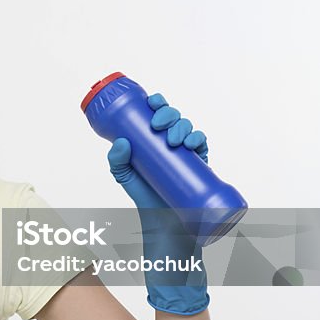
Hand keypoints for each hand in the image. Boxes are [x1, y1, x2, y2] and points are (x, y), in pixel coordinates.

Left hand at [107, 93, 208, 209]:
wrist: (161, 216)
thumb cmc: (142, 191)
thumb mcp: (123, 174)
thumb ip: (116, 159)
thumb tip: (121, 142)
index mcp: (152, 135)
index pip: (156, 111)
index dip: (157, 102)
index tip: (152, 103)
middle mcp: (169, 138)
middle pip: (173, 115)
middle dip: (167, 114)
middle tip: (158, 125)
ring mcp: (185, 148)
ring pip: (187, 125)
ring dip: (181, 126)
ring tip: (173, 141)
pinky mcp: (198, 161)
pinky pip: (202, 142)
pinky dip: (198, 139)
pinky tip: (190, 144)